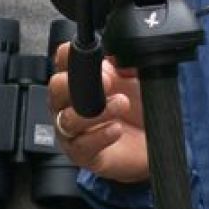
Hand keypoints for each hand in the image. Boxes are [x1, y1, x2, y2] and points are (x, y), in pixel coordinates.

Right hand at [49, 43, 147, 184]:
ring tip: (122, 105)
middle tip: (108, 82)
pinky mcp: (82, 154)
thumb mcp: (136, 79)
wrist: (153, 141)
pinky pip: (81, 145)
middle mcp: (69, 104)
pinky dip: (100, 136)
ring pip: (68, 119)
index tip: (92, 57)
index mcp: (78, 79)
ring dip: (97, 111)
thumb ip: (124, 64)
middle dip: (79, 83)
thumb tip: (116, 53)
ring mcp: (72, 130)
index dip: (70, 55)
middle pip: (55, 88)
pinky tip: (116, 129)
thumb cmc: (139, 108)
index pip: (62, 60)